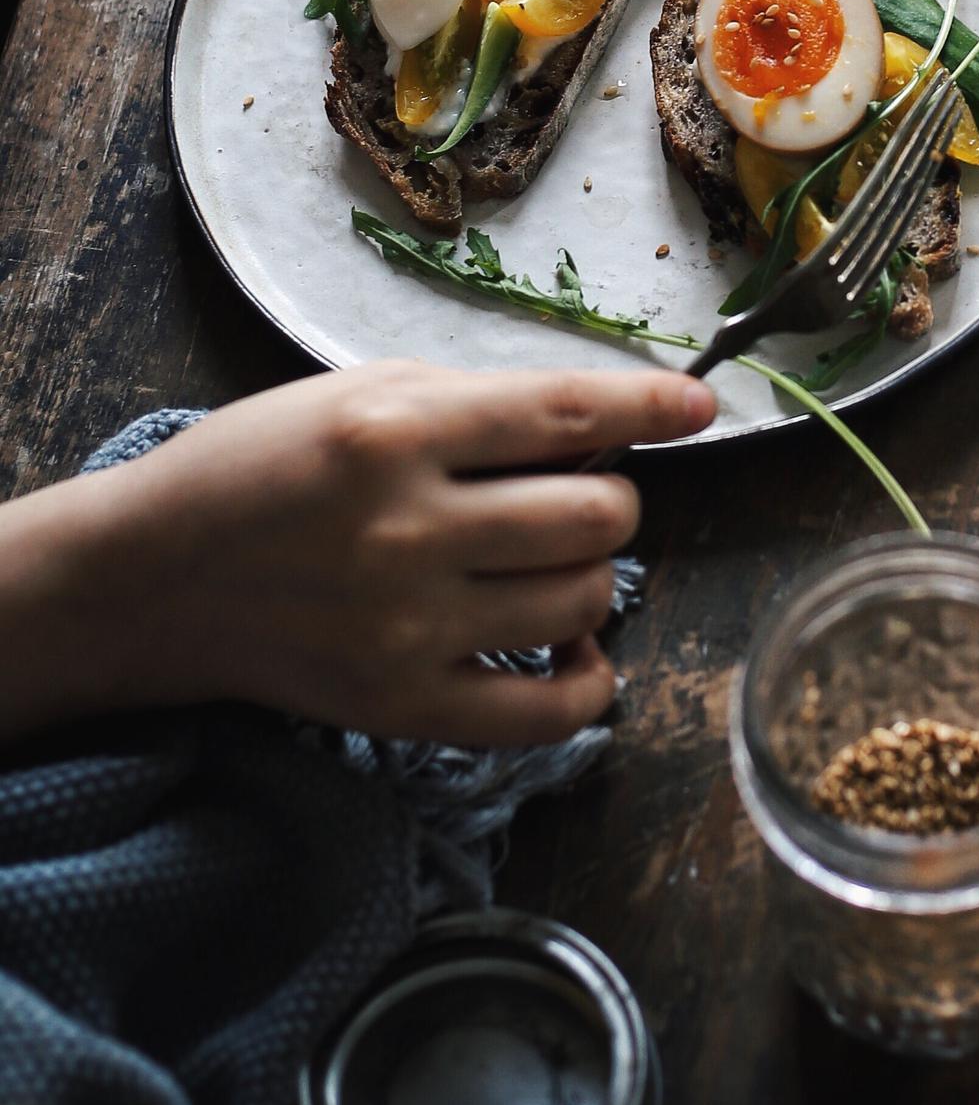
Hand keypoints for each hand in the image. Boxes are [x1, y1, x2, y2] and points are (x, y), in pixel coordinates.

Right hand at [0, 360, 713, 747]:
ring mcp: (408, 628)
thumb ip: (479, 403)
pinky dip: (586, 681)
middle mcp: (408, 529)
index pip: (567, 416)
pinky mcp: (401, 705)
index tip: (700, 408)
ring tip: (544, 563)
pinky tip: (571, 649)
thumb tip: (604, 421)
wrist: (153, 578)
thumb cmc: (261, 465)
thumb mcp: (362, 392)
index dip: (652, 409)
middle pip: (597, 516)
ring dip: (591, 577)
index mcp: (398, 433)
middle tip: (567, 496)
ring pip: (584, 600)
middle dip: (610, 499)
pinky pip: (546, 711)